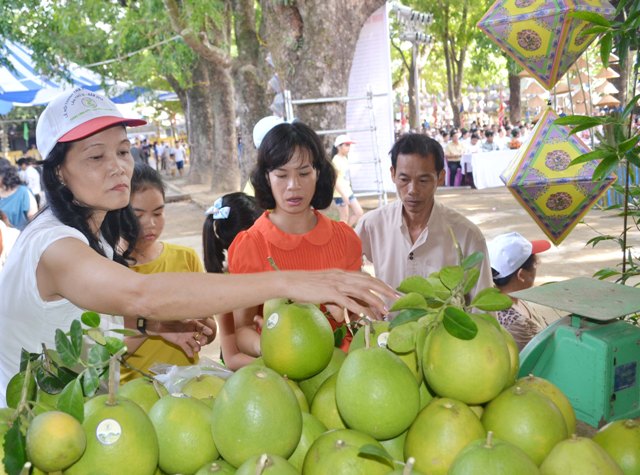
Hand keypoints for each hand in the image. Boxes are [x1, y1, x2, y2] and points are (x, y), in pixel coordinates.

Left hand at [147, 319, 215, 357]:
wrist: (160, 324)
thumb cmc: (171, 317)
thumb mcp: (180, 315)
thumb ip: (188, 314)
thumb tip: (197, 311)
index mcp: (193, 324)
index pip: (201, 327)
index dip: (206, 330)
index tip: (210, 333)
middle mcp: (192, 331)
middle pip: (200, 337)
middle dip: (203, 340)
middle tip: (203, 342)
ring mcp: (187, 338)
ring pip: (194, 344)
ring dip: (197, 347)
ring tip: (197, 350)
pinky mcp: (181, 343)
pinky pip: (186, 348)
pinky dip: (189, 352)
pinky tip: (191, 355)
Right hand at [279, 269, 396, 319]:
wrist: (289, 282)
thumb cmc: (305, 288)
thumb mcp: (324, 294)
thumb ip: (336, 304)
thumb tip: (343, 318)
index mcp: (342, 274)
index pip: (366, 277)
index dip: (380, 284)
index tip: (392, 292)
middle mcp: (342, 276)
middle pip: (369, 282)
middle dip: (385, 290)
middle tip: (398, 298)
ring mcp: (336, 283)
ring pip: (362, 291)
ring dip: (376, 301)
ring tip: (387, 310)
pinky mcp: (329, 292)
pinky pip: (348, 301)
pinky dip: (360, 308)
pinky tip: (368, 315)